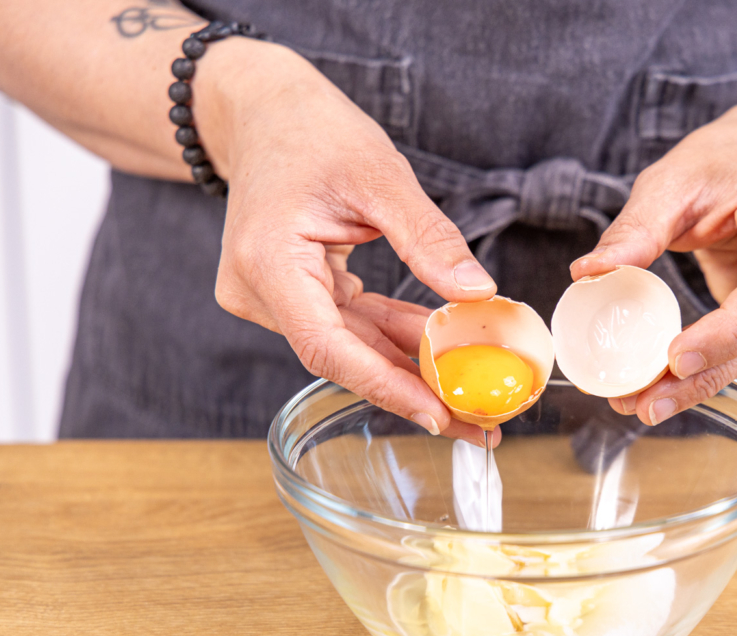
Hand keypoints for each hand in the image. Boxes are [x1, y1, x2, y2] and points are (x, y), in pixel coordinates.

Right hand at [193, 39, 499, 444]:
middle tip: (476, 424)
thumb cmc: (311, 130)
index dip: (384, 385)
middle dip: (412, 390)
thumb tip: (478, 293)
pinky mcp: (291, 293)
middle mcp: (258, 291)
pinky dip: (393, 335)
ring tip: (471, 396)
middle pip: (343, 359)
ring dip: (408, 368)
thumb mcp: (380, 175)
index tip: (437, 414)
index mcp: (265, 263)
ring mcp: (271, 296)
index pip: (327, 347)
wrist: (263, 110)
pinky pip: (349, 324)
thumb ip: (428, 238)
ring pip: (350, 347)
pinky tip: (441, 350)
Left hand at [570, 93, 736, 425]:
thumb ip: (635, 229)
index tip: (675, 359)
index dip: (728, 331)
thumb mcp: (671, 181)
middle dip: (706, 376)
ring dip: (706, 381)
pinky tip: (670, 384)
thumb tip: (588, 273)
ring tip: (647, 402)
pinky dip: (714, 367)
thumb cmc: (721, 163)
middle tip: (647, 404)